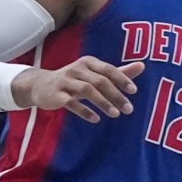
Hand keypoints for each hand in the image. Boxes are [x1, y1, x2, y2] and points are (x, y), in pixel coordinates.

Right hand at [10, 57, 143, 122]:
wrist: (39, 85)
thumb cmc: (74, 80)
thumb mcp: (94, 74)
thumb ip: (118, 72)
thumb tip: (142, 66)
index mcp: (88, 62)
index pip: (108, 69)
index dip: (122, 79)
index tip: (134, 91)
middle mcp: (77, 69)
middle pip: (100, 81)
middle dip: (116, 95)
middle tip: (129, 109)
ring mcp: (65, 81)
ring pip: (87, 91)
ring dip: (103, 103)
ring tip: (116, 114)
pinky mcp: (56, 94)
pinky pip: (71, 103)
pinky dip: (84, 111)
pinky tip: (96, 119)